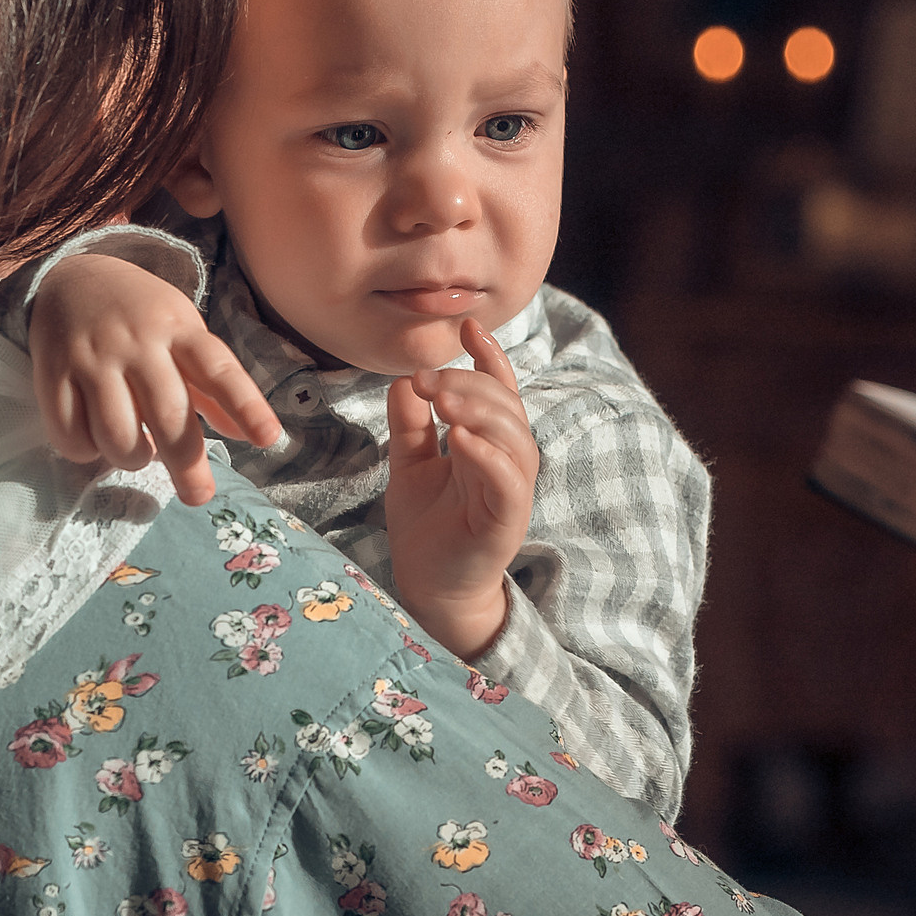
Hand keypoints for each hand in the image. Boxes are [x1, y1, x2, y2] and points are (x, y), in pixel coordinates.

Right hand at [28, 254, 281, 505]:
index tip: (269, 440)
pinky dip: (86, 452)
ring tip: (138, 452)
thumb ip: (212, 385)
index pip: (218, 368)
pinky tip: (95, 441)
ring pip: (117, 434)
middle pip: (169, 415)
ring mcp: (92, 357)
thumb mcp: (183, 334)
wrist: (72, 277)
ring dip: (132, 458)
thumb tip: (248, 435)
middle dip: (187, 466)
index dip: (246, 405)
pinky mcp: (52, 373)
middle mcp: (137, 343)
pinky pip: (70, 434)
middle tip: (199, 496)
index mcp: (179, 330)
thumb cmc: (141, 315)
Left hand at [385, 318, 540, 660]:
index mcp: (486, 444)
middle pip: (505, 408)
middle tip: (427, 379)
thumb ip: (409, 426)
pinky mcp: (505, 521)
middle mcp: (505, 463)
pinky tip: (459, 438)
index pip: (498, 391)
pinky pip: (508, 482)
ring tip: (441, 397)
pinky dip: (487, 456)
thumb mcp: (409, 466)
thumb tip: (401, 378)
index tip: (467, 326)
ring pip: (513, 438)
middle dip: (470, 383)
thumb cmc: (427, 529)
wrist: (428, 589)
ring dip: (479, 411)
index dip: (489, 357)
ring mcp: (509, 491)